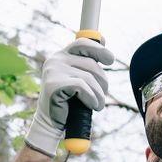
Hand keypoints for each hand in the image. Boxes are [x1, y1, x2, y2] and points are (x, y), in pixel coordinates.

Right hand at [25, 38, 114, 156]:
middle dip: (103, 81)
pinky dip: (92, 98)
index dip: (99, 50)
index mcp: (61, 55)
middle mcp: (55, 60)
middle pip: (91, 64)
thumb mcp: (79, 78)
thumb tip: (103, 39)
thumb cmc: (68, 101)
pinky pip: (83, 87)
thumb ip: (88, 61)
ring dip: (99, 94)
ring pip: (89, 78)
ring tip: (98, 104)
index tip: (110, 60)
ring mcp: (53, 71)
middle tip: (104, 93)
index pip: (82, 43)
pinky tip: (93, 106)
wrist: (51, 123)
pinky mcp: (54, 84)